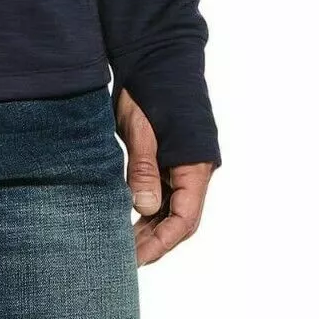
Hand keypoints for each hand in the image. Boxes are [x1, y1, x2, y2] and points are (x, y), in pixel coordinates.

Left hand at [114, 88, 213, 266]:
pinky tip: (128, 221)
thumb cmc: (150, 91)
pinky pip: (161, 193)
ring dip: (150, 227)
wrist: (154, 59)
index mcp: (195, 165)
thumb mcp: (141, 129)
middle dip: (155, 241)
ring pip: (170, 208)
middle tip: (125, 259)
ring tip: (123, 246)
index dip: (162, 241)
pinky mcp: (167, 159)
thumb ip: (144, 168)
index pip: (185, 217)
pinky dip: (146, 209)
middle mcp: (193, 170)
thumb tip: (146, 208)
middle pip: (179, 218)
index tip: (138, 258)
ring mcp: (181, 165)